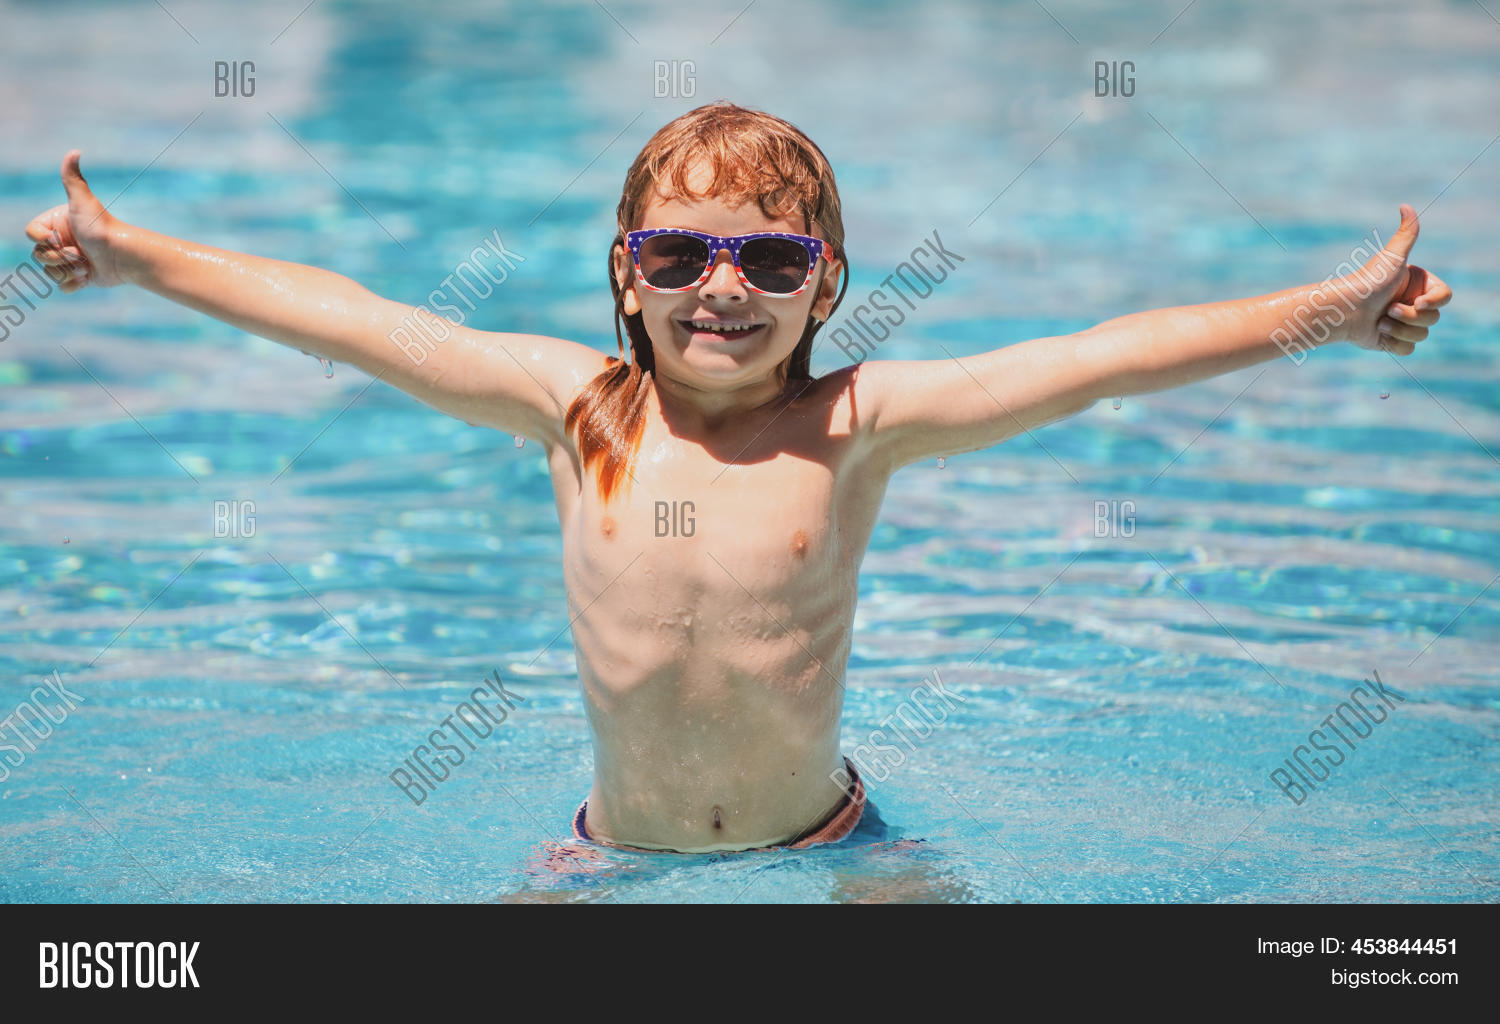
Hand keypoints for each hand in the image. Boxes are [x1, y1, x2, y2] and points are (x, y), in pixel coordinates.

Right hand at [23, 150, 129, 290]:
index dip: (44, 240)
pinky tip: (88, 277)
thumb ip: (73, 178)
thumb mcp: (83, 202)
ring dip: (67, 271)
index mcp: (56, 224)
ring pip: (49, 272)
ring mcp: (70, 260)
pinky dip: (74, 284)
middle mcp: (61, 241)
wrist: (125, 255)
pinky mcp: (80, 277)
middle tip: (79, 253)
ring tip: (86, 265)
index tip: (60, 238)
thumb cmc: (103, 227)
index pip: (31, 235)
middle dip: (58, 257)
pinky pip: (63, 287)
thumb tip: (75, 151)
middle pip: (38, 255)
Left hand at [1339, 204, 1451, 355]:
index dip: (1433, 303)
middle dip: (1410, 317)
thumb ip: (1406, 234)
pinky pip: (1407, 350)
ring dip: (1398, 329)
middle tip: (1388, 310)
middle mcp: (1413, 304)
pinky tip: (1376, 333)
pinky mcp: (1392, 341)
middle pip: (1432, 319)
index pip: (1445, 297)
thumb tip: (1405, 206)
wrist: (1341, 310)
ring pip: (1422, 335)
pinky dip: (1392, 343)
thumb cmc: (1367, 282)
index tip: (1417, 302)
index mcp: (1419, 285)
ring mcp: (1403, 323)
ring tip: (1378, 321)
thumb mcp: (1392, 258)